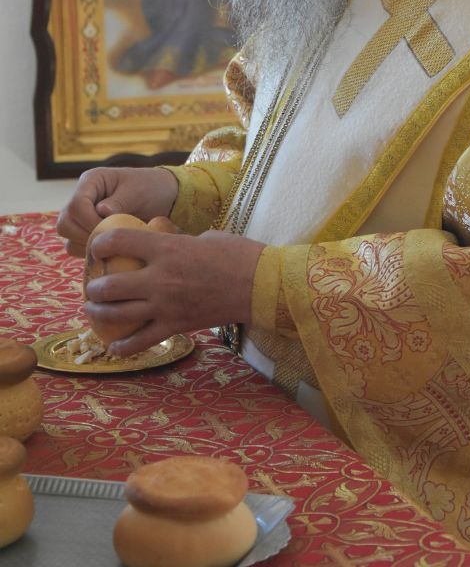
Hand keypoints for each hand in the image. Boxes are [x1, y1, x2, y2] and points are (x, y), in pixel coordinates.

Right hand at [56, 167, 178, 257]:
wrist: (162, 197)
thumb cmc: (151, 188)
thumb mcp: (138, 190)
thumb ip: (120, 201)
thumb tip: (101, 211)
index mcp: (91, 182)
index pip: (76, 205)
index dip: (89, 221)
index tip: (110, 230)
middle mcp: (82, 199)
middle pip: (65, 223)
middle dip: (85, 236)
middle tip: (110, 241)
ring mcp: (82, 217)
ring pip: (68, 239)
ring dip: (87, 246)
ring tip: (112, 246)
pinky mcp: (87, 233)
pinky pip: (78, 249)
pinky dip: (91, 254)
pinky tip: (111, 252)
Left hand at [83, 225, 264, 356]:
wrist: (261, 286)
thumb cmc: (237, 254)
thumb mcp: (203, 236)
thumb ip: (177, 240)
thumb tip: (163, 239)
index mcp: (166, 248)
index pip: (118, 241)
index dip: (100, 244)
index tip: (97, 248)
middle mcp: (160, 277)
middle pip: (109, 285)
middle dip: (94, 287)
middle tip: (93, 287)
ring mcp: (166, 305)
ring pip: (117, 315)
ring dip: (99, 314)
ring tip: (94, 311)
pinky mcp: (177, 326)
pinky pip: (142, 341)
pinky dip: (124, 347)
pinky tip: (115, 348)